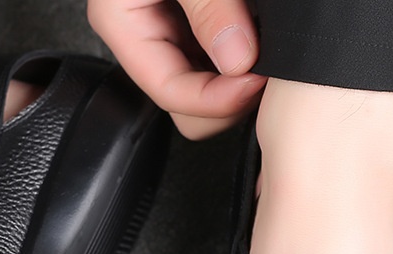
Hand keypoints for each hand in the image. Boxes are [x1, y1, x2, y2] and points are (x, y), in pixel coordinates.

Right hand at [87, 0, 266, 138]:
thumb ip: (208, 7)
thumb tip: (238, 58)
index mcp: (122, 23)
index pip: (168, 90)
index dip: (215, 99)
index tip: (254, 83)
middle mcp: (143, 35)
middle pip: (185, 105)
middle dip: (227, 98)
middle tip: (268, 70)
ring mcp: (168, 33)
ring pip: (203, 89)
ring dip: (237, 81)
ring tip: (270, 54)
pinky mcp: (193, 24)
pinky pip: (218, 62)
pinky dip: (243, 59)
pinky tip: (261, 46)